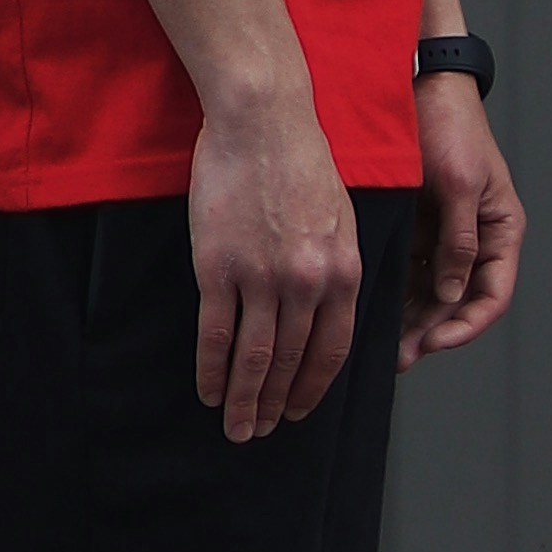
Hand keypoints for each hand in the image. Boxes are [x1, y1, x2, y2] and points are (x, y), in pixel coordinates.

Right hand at [187, 88, 362, 441]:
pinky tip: (209, 390)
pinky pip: (216, 334)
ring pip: (255, 358)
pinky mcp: (219, 267)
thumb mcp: (340, 216)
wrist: (262, 119)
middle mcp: (307, 282)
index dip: (313, 387)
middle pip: (292, 362)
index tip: (300, 411)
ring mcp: (262, 277)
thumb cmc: (301, 160)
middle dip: (276, 405)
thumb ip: (336, 267)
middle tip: (262, 432)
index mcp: (342, 271)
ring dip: (244, 400)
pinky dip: (212, 369)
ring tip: (236, 427)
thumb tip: (327, 313)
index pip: (332, 350)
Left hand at [400, 78, 522, 361]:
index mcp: (501, 229)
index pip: (493, 295)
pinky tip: (372, 309)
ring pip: (433, 293)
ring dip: (412, 319)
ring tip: (383, 345)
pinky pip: (409, 270)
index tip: (435, 343)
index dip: (467, 326)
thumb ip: (459, 240)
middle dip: (433, 332)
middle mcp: (476, 239)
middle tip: (400, 357)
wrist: (418, 82)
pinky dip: (396, 292)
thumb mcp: (458, 182)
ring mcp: (445, 234)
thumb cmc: (449, 123)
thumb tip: (453, 294)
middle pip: (460, 302)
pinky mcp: (416, 226)